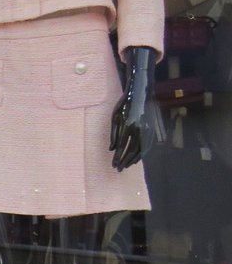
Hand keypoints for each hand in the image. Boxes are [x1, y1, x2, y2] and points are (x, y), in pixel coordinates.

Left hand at [109, 46, 159, 170]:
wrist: (141, 93)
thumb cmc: (124, 104)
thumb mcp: (115, 116)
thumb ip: (113, 133)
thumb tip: (111, 149)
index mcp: (127, 125)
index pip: (121, 145)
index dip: (118, 157)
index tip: (113, 164)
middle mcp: (138, 128)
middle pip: (131, 150)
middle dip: (124, 161)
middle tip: (118, 169)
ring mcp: (147, 129)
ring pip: (141, 149)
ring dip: (133, 160)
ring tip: (125, 166)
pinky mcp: (151, 129)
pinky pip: (147, 145)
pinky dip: (141, 154)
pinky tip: (135, 159)